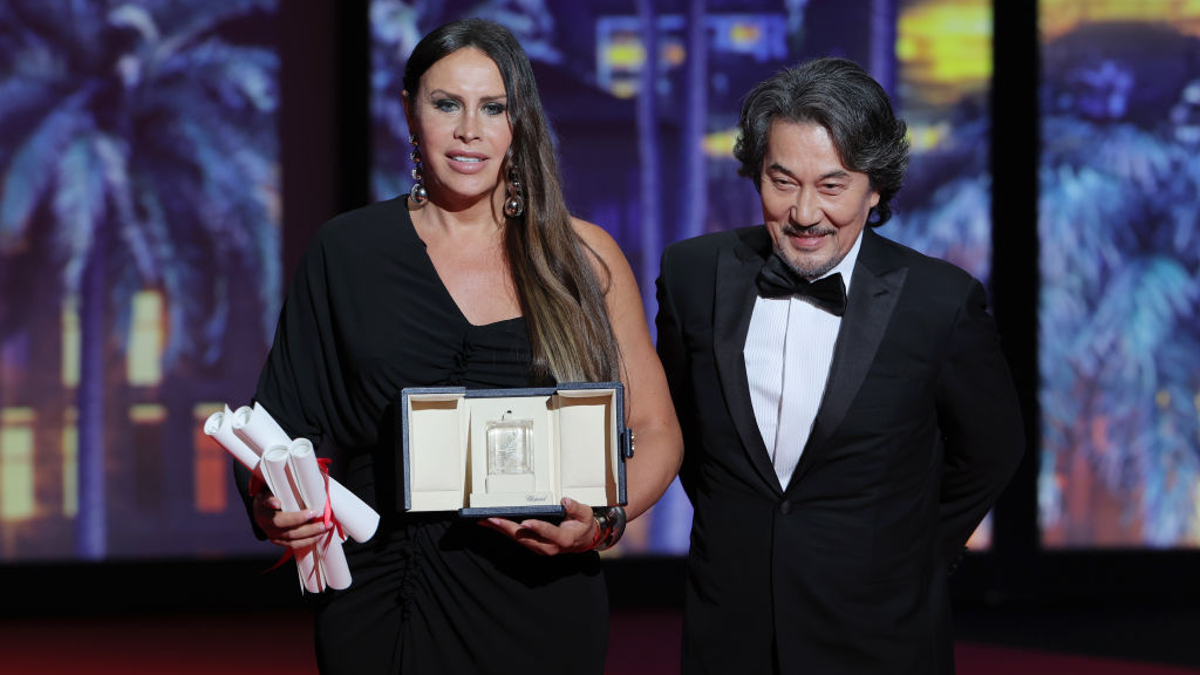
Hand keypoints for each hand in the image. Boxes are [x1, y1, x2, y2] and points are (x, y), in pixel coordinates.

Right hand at [252, 491, 327, 549]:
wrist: (261, 510)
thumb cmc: (269, 497)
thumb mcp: (268, 492)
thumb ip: (272, 496)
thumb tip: (276, 503)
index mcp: (264, 513)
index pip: (279, 519)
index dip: (297, 518)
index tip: (313, 512)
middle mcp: (267, 527)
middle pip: (289, 530)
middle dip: (309, 527)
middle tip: (324, 521)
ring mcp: (273, 536)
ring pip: (293, 539)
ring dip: (311, 534)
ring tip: (325, 528)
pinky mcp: (279, 542)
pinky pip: (294, 545)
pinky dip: (308, 541)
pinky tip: (319, 536)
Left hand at [479, 497, 598, 555]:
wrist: (582, 540)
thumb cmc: (583, 526)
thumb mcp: (585, 514)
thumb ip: (576, 508)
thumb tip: (565, 501)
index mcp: (563, 539)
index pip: (548, 533)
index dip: (536, 528)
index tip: (525, 522)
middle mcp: (549, 547)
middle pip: (526, 538)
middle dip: (508, 528)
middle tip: (492, 519)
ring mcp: (540, 548)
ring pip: (518, 540)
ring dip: (502, 530)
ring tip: (486, 521)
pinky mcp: (534, 545)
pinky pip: (518, 539)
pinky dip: (504, 532)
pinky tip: (494, 524)